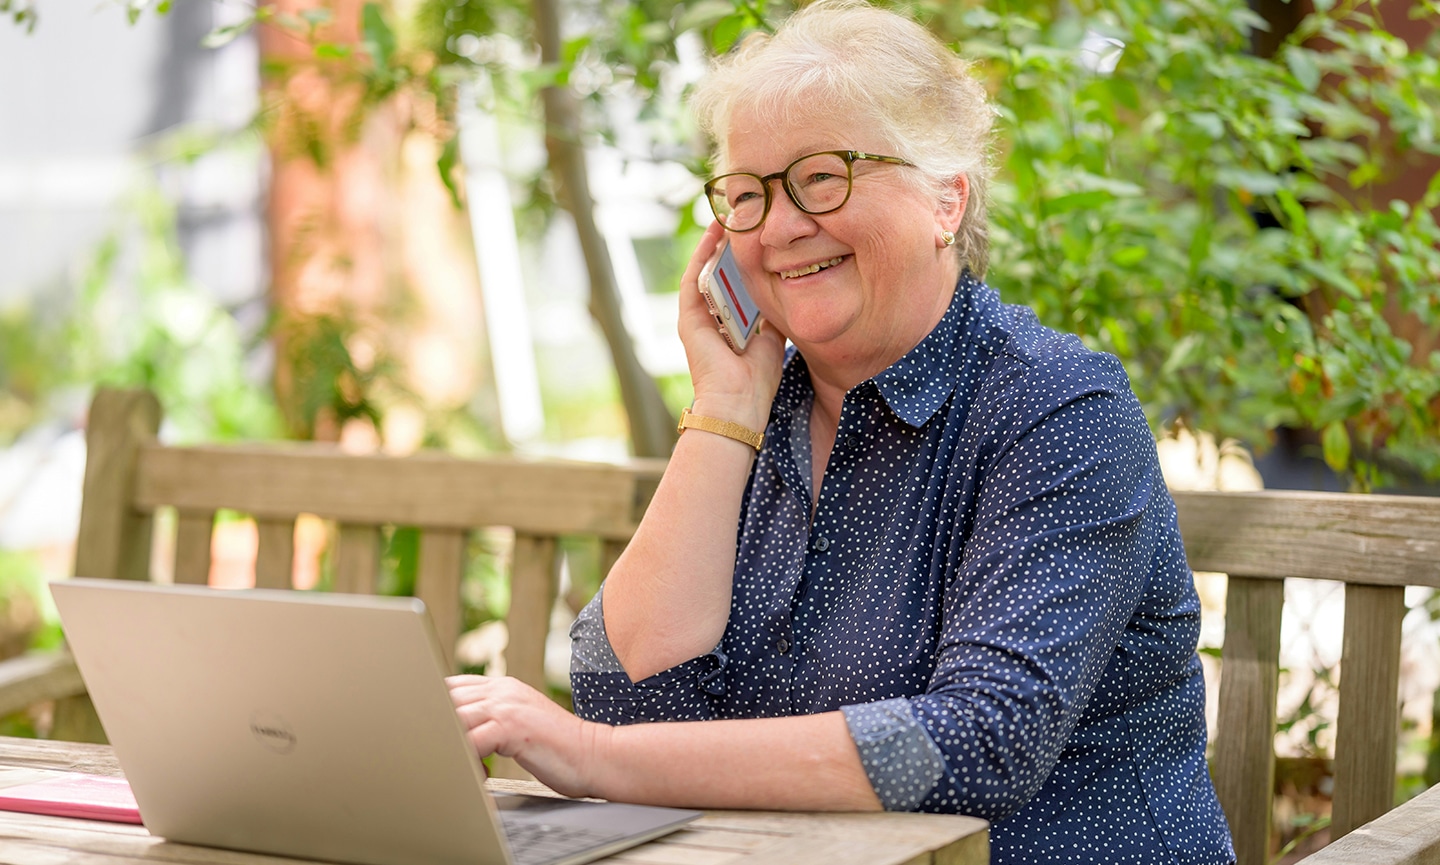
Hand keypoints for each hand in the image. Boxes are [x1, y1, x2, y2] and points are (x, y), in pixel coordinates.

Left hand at [446, 675, 609, 797]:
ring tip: (454, 769)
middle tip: (436, 754)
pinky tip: (477, 776)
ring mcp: (507, 707)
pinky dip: (464, 762)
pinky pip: (470, 743)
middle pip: (446, 700)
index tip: (430, 731)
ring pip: (454, 719)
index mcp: (503, 687)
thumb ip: (495, 718)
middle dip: (436, 727)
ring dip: (449, 747)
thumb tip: (462, 732)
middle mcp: (502, 691)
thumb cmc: (560, 749)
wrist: (596, 756)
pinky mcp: (512, 727)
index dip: (435, 708)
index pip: (453, 686)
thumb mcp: (522, 723)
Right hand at [679, 223, 786, 430]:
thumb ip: (772, 316)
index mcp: (730, 324)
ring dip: (716, 242)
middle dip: (732, 245)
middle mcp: (711, 318)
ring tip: (730, 215)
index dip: (746, 259)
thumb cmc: (756, 382)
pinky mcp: (688, 318)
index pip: (737, 284)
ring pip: (706, 270)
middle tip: (745, 215)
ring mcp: (697, 316)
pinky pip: (694, 279)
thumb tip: (786, 290)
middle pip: (721, 273)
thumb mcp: (772, 339)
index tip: (760, 235)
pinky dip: (703, 255)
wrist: (738, 405)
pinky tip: (714, 234)